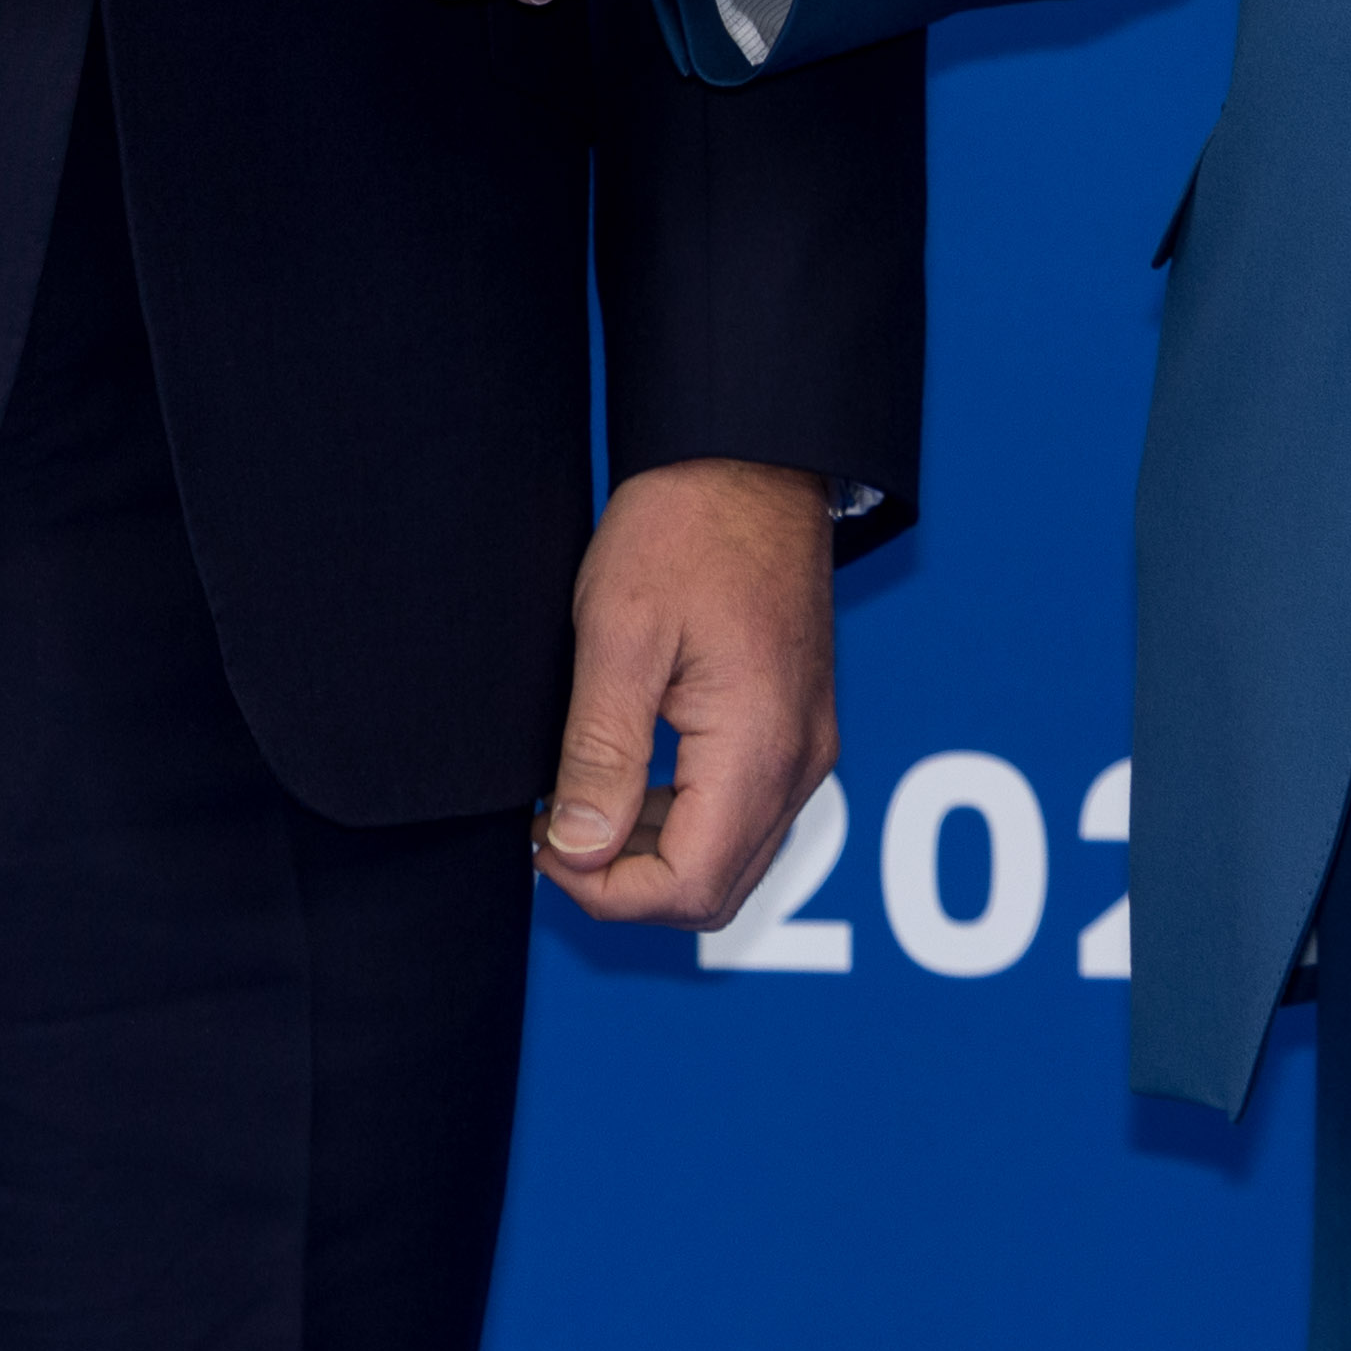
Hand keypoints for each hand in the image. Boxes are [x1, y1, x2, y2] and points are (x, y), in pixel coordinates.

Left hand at [540, 455, 836, 926]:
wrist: (750, 458)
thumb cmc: (685, 528)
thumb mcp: (619, 634)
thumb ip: (601, 752)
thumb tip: (577, 849)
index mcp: (758, 747)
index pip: (687, 888)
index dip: (604, 890)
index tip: (545, 843)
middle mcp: (799, 763)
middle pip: (713, 892)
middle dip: (625, 884)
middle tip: (555, 834)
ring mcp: (805, 746)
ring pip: (730, 858)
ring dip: (650, 854)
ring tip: (577, 806)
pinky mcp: (796, 727)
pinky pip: (744, 814)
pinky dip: (681, 820)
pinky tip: (626, 780)